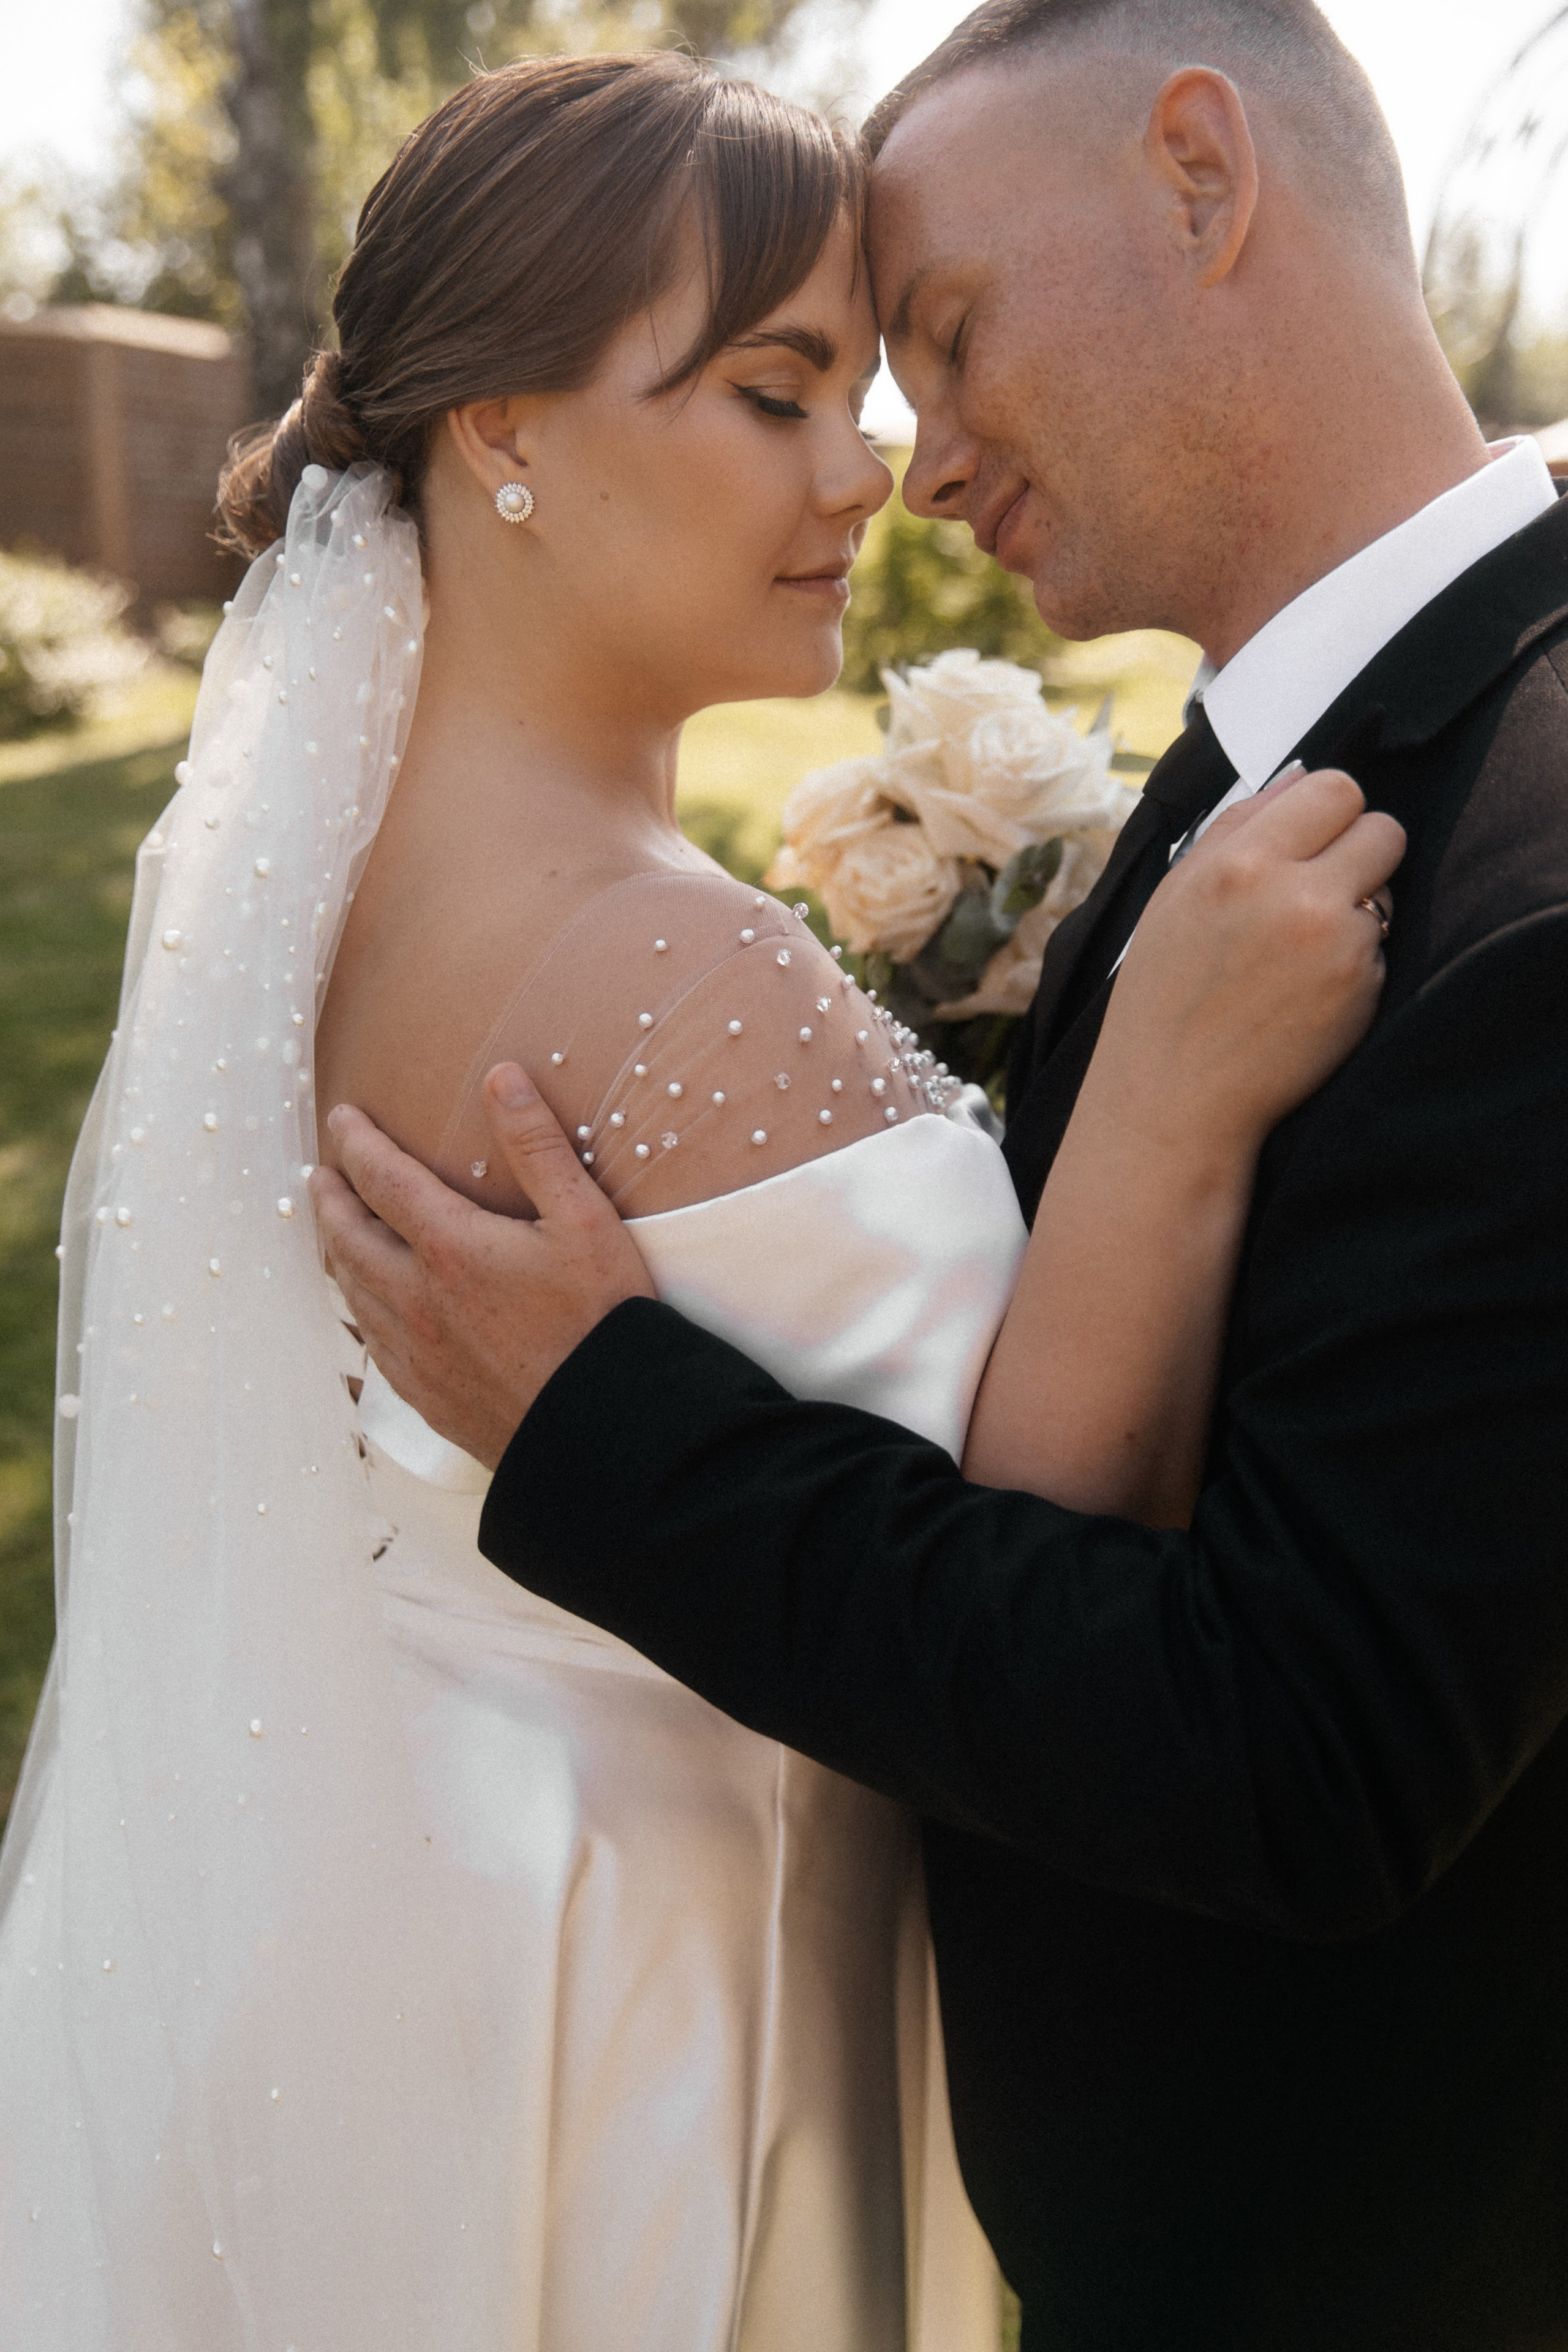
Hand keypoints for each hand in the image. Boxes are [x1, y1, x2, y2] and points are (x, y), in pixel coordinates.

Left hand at [308, 1064, 654, 1469]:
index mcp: (449, 1247)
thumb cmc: (603, 1322)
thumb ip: (538, 1145)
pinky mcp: (425, 1394)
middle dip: (329, 1198)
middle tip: (320, 1175)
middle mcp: (415, 1299)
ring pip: (352, 1291)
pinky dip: (359, 1308)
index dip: (357, 1142)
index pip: (381, 1178)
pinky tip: (368, 1309)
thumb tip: (501, 1077)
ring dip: (336, 1252)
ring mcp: (414, 1351)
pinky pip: (371, 1342)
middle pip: (347, 1236)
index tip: (342, 1118)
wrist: (602, 1429)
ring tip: (334, 1233)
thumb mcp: (585, 1220)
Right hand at [1092, 767, 1405, 1165]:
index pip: (1333, 787)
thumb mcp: (1176, 895)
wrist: (1175, 1099)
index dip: (1330, 812)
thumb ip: (1237, 828)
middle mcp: (1292, 893)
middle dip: (1360, 851)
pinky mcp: (1361, 986)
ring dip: (1358, 908)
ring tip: (1300, 951)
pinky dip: (1355, 963)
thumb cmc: (1166, 996)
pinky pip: (1381, 946)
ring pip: (1386, 889)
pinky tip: (1306, 992)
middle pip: (1382, 826)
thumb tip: (1298, 777)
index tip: (1314, 839)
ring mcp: (1334, 942)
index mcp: (1237, 862)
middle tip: (1322, 888)